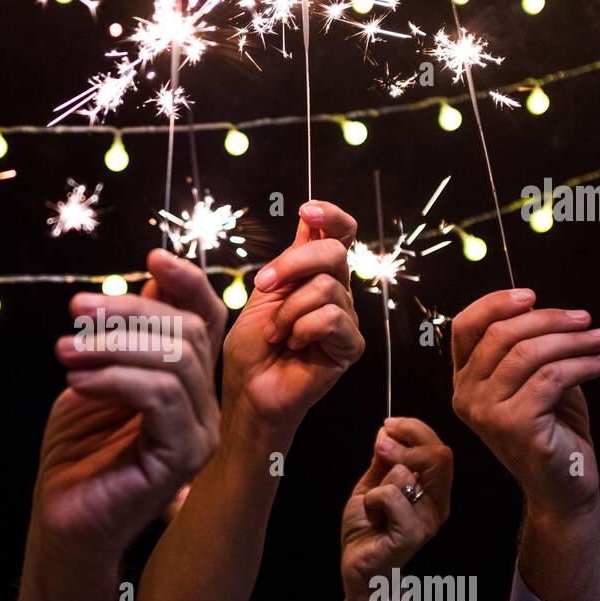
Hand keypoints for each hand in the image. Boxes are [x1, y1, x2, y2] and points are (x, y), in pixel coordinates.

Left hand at [31, 249, 225, 563]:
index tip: (151, 256)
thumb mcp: (97, 372)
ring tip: (65, 351)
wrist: (62, 518)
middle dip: (128, 311)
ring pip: (177, 359)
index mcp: (189, 382)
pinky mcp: (184, 457)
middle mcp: (204, 405)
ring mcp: (200, 432)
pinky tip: (77, 381)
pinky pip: (162, 397)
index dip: (186, 282)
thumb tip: (154, 273)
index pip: (206, 319)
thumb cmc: (76, 451)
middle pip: (188, 330)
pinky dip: (116, 378)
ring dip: (113, 344)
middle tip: (75, 310)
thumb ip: (129, 332)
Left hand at [222, 201, 364, 433]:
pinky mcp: (350, 345)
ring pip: (327, 287)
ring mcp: (346, 318)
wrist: (248, 389)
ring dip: (289, 310)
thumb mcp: (263, 294)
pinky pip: (331, 318)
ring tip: (276, 333)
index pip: (340, 234)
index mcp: (315, 275)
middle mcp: (336, 292)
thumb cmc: (252, 347)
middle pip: (334, 252)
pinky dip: (301, 330)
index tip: (307, 211)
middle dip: (293, 263)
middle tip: (265, 285)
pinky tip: (292, 346)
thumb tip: (308, 217)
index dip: (331, 216)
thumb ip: (288, 259)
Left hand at [341, 418, 452, 600]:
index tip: (388, 426)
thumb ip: (384, 460)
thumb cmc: (367, 529)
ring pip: (407, 474)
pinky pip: (391, 496)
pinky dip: (373, 500)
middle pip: (438, 456)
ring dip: (379, 481)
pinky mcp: (413, 534)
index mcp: (433, 490)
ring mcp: (428, 520)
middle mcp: (438, 504)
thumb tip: (388, 432)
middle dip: (404, 443)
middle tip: (380, 449)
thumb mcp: (372, 484)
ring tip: (374, 503)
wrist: (358, 567)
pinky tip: (373, 515)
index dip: (414, 429)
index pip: (438, 448)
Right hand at [451, 290, 599, 516]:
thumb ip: (528, 347)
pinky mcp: (513, 425)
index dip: (496, 303)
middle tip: (585, 320)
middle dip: (549, 319)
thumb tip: (539, 309)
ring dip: (573, 340)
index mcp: (466, 381)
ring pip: (528, 353)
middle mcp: (466, 396)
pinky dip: (584, 364)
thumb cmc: (553, 431)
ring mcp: (486, 412)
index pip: (465, 327)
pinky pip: (551, 377)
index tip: (532, 296)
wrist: (564, 486)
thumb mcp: (536, 379)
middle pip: (501, 334)